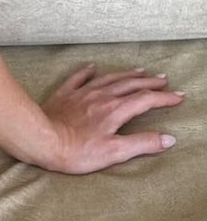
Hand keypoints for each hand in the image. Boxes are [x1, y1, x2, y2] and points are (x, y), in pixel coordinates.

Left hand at [40, 65, 183, 173]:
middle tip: (163, 79)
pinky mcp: (65, 95)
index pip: (145, 100)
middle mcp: (101, 97)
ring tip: (139, 71)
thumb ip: (142, 143)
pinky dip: (87, 72)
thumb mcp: (115, 152)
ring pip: (108, 79)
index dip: (164, 98)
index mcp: (115, 110)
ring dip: (125, 75)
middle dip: (149, 82)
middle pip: (129, 85)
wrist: (42, 140)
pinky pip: (78, 79)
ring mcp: (82, 94)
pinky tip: (91, 67)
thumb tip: (168, 139)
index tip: (178, 96)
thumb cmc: (78, 150)